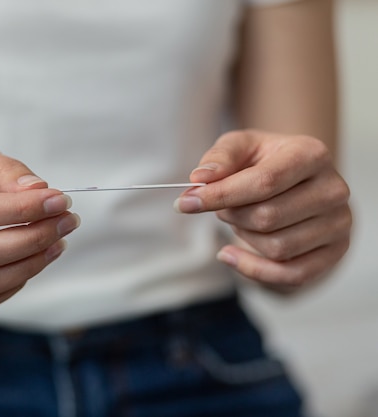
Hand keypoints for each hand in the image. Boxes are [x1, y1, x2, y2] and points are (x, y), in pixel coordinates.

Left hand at [174, 130, 351, 291]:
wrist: (298, 180)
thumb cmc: (264, 162)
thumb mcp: (240, 148)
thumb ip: (219, 158)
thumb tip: (200, 178)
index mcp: (311, 154)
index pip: (264, 182)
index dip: (220, 195)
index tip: (185, 202)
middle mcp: (333, 189)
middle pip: (268, 218)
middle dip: (231, 215)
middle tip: (222, 208)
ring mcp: (338, 223)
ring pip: (277, 248)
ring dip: (244, 237)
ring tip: (240, 220)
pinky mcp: (334, 252)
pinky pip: (291, 275)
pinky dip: (253, 270)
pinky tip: (231, 254)